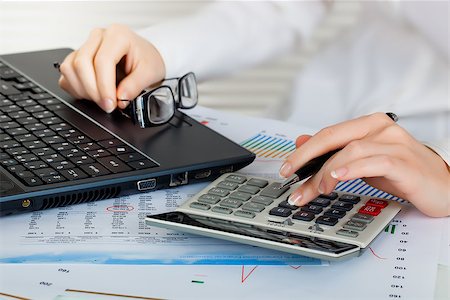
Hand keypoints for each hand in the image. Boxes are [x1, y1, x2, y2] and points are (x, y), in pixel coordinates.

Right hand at [58, 24, 165, 112]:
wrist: (144, 57)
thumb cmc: (147, 60)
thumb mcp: (151, 73)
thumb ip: (135, 86)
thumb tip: (120, 98)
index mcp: (118, 35)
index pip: (102, 61)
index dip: (104, 86)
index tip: (111, 104)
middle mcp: (99, 37)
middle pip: (81, 64)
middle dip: (93, 91)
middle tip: (107, 106)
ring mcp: (86, 45)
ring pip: (70, 68)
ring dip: (83, 90)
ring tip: (101, 100)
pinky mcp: (77, 56)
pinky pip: (66, 74)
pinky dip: (76, 88)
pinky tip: (92, 94)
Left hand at [279, 113, 449, 216]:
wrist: (443, 186)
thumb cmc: (402, 172)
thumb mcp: (362, 161)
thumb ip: (335, 152)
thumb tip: (303, 143)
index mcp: (368, 125)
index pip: (328, 133)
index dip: (303, 150)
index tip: (286, 167)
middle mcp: (380, 129)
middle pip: (333, 137)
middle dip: (305, 158)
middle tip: (289, 175)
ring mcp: (394, 144)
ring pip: (350, 151)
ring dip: (327, 171)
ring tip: (316, 188)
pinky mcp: (405, 163)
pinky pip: (374, 162)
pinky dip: (352, 169)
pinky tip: (337, 178)